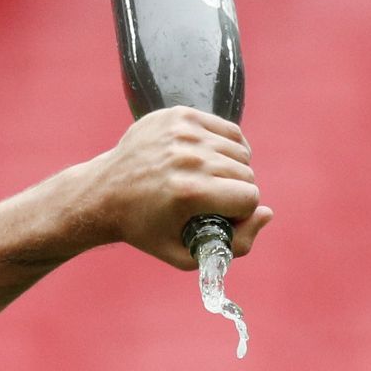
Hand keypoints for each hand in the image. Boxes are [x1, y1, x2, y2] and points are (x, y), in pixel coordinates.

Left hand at [79, 106, 272, 270]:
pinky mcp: (179, 115)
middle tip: (210, 200)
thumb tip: (268, 213)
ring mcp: (182, 132)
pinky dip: (224, 146)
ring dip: (232, 169)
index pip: (250, 198)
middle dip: (236, 191)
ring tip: (208, 180)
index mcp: (188, 193)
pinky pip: (227, 130)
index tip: (219, 216)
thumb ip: (235, 245)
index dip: (240, 213)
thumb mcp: (185, 254)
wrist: (103, 194)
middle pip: (247, 174)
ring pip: (240, 151)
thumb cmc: (145, 228)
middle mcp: (187, 158)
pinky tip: (208, 159)